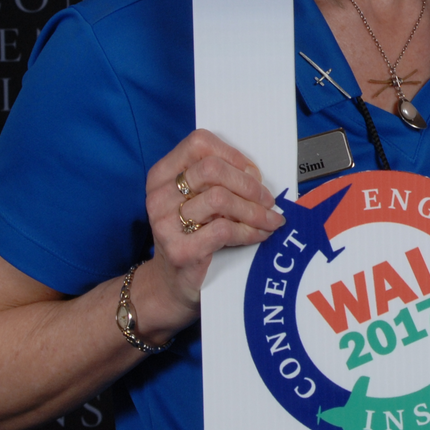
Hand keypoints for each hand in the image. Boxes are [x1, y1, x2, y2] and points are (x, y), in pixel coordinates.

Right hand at [135, 129, 283, 340]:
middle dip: (248, 184)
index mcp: (162, 176)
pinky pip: (224, 230)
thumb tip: (258, 175)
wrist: (171, 286)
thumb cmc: (192, 237)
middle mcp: (159, 196)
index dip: (233, 155)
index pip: (198, 143)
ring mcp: (165, 224)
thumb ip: (218, 182)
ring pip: (220, 198)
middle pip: (212, 169)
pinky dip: (249, 231)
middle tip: (268, 199)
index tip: (253, 173)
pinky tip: (260, 235)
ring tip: (270, 219)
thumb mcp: (198, 202)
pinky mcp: (180, 250)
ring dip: (254, 210)